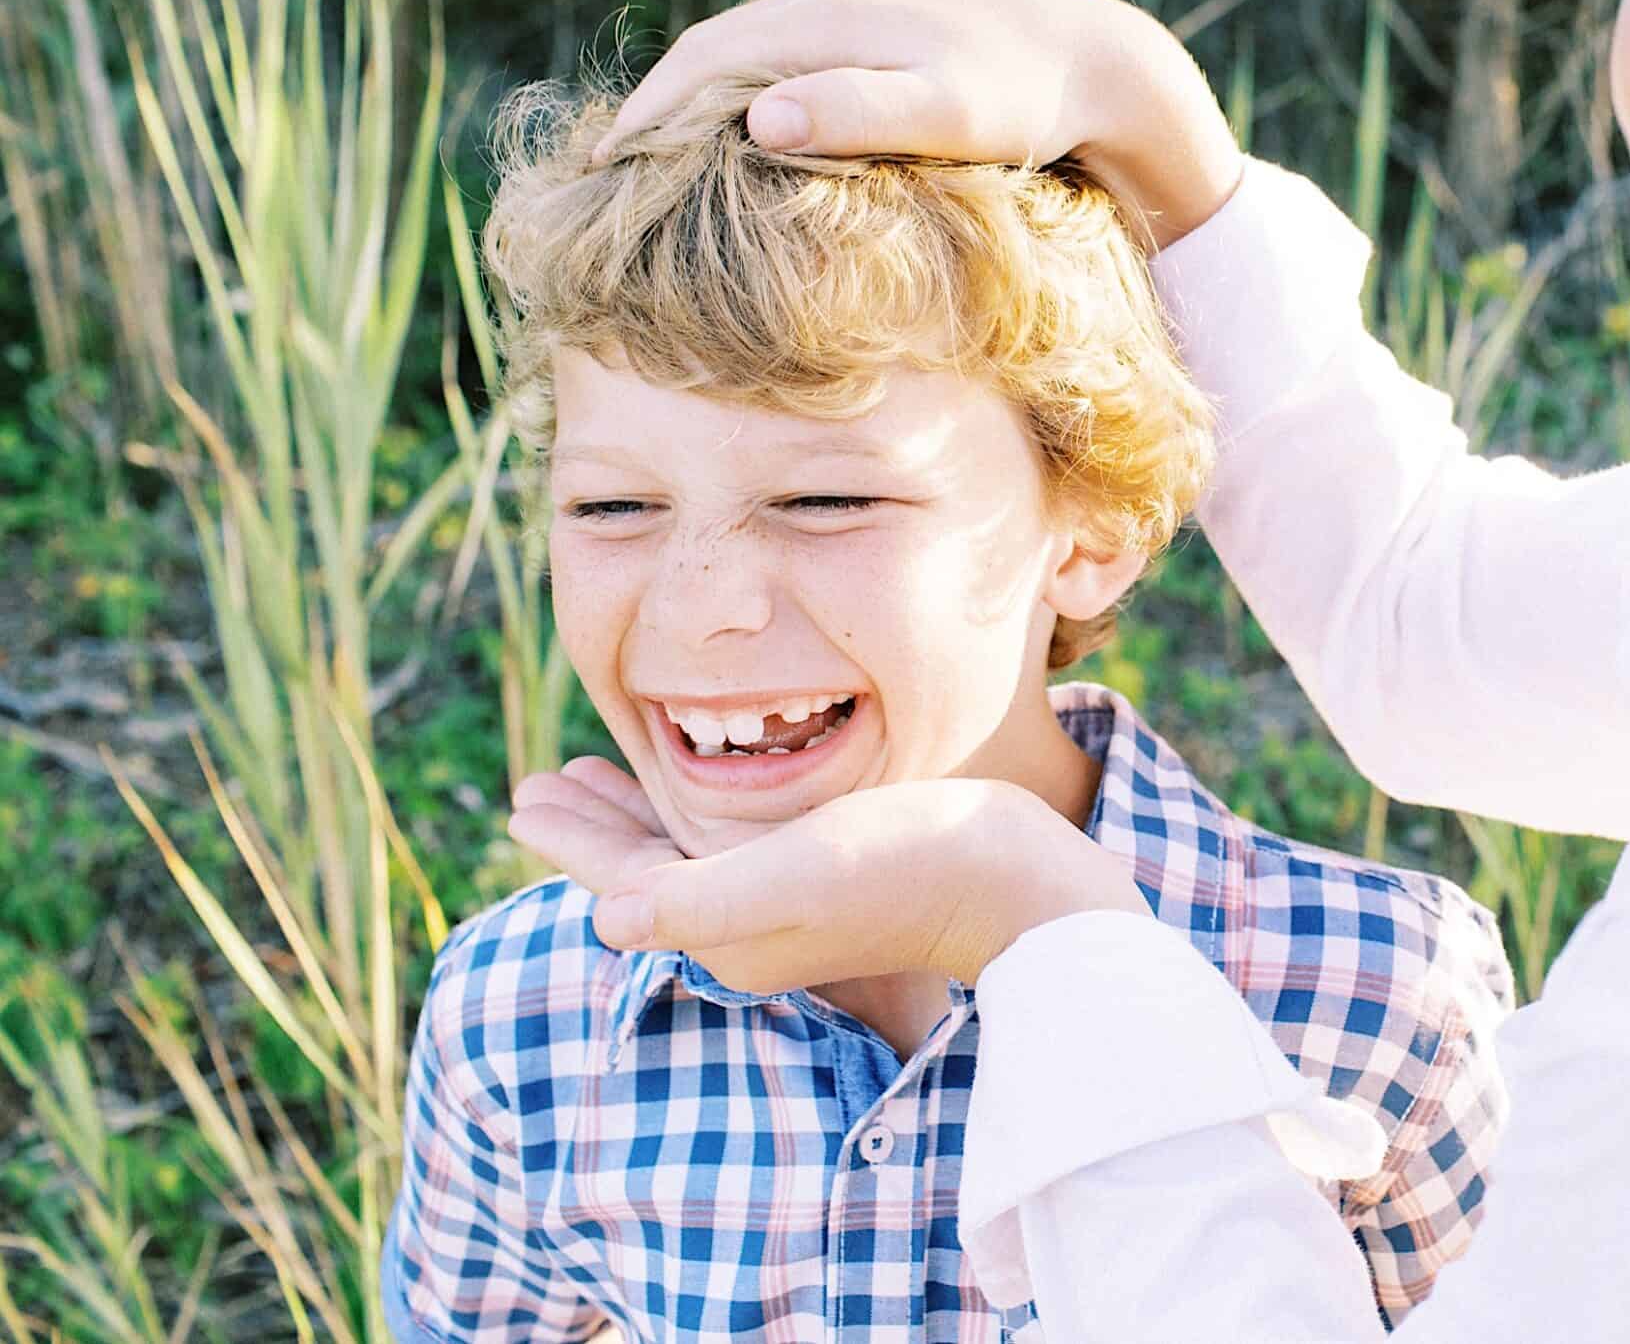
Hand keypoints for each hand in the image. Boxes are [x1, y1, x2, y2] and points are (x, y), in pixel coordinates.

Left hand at [506, 758, 1149, 989]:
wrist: (1019, 882)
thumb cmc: (907, 867)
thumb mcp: (792, 874)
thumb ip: (694, 901)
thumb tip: (601, 923)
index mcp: (726, 930)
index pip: (624, 880)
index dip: (574, 836)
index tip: (526, 797)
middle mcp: (752, 926)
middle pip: (649, 869)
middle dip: (595, 826)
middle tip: (540, 787)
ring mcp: (795, 902)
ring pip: (690, 854)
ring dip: (639, 817)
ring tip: (596, 781)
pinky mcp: (837, 874)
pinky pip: (741, 844)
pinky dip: (700, 813)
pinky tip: (706, 795)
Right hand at [595, 0, 1245, 248]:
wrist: (1095, 60)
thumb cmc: (1025, 101)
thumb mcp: (947, 115)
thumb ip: (858, 115)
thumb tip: (756, 121)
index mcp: (826, 14)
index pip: (706, 63)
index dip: (648, 117)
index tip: (598, 174)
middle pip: (711, 53)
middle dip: (654, 110)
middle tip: (597, 181)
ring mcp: (844, 2)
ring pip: (742, 55)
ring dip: (692, 104)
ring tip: (645, 166)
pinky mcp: (866, 21)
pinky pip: (778, 59)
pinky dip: (739, 97)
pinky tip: (729, 140)